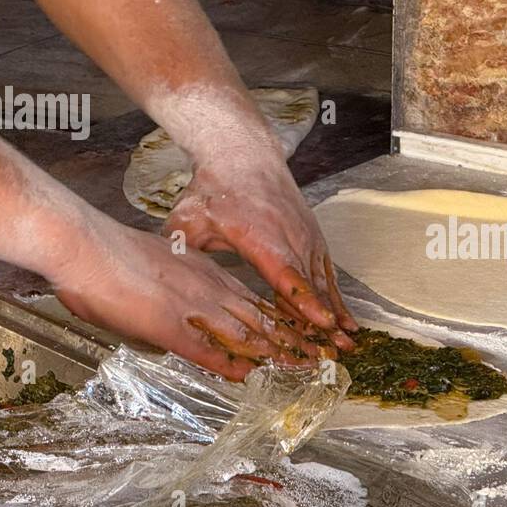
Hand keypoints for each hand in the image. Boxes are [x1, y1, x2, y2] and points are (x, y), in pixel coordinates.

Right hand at [53, 218, 325, 379]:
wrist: (86, 247)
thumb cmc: (108, 254)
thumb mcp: (153, 264)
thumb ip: (171, 282)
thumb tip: (174, 299)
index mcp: (202, 270)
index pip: (250, 296)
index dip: (278, 315)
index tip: (301, 328)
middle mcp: (207, 288)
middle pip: (260, 315)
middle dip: (294, 337)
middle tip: (322, 352)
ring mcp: (193, 307)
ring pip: (247, 333)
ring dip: (278, 353)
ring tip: (307, 367)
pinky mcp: (172, 327)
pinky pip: (209, 351)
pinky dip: (232, 365)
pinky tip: (251, 376)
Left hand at [163, 137, 358, 349]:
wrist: (245, 155)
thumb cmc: (215, 189)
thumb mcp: (188, 218)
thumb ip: (178, 250)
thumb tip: (160, 280)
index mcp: (260, 235)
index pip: (285, 273)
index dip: (303, 300)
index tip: (320, 322)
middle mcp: (290, 236)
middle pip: (310, 285)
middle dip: (324, 320)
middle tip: (336, 351)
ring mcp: (306, 237)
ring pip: (323, 282)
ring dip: (335, 314)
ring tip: (346, 344)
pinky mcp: (314, 238)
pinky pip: (327, 273)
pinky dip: (335, 298)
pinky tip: (345, 321)